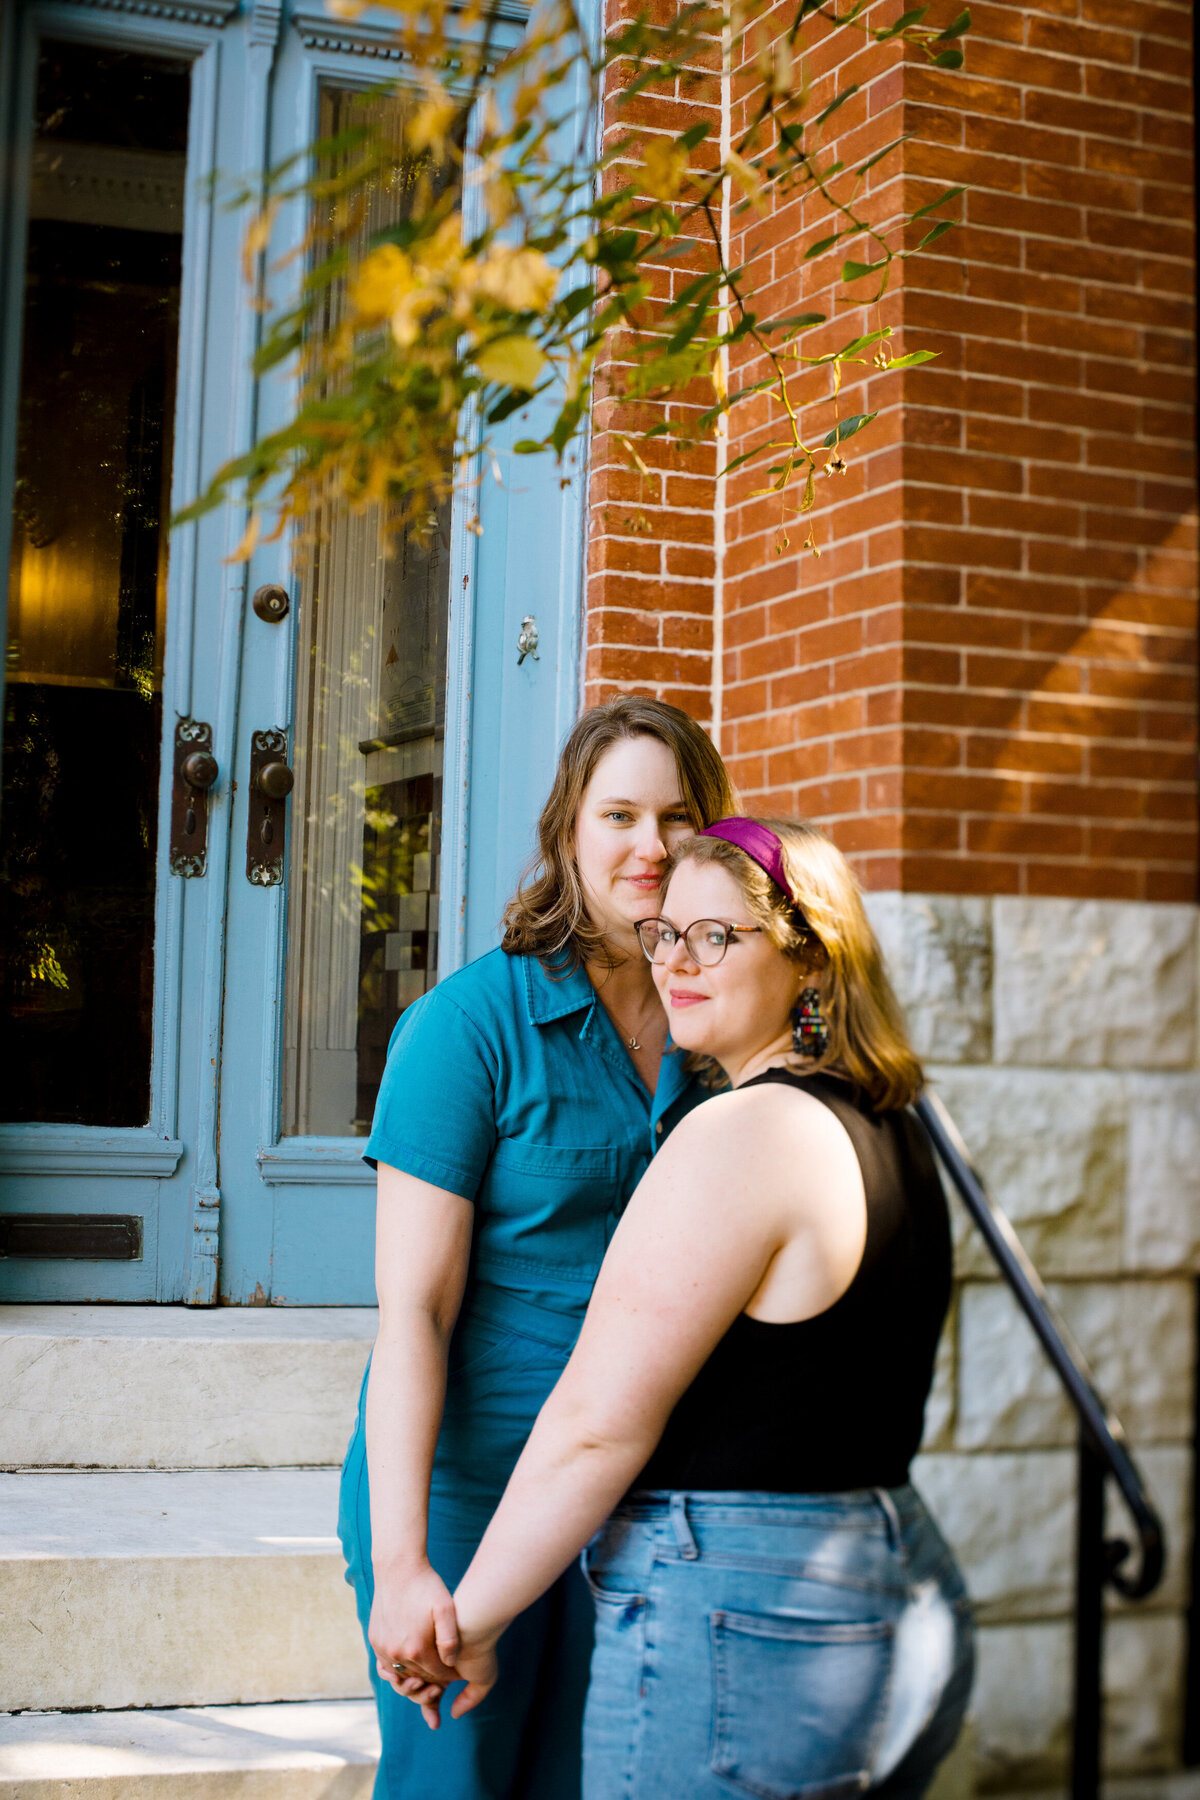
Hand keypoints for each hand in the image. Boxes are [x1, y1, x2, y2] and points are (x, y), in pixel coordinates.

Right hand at [368, 1561, 460, 1720]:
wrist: (398, 1567)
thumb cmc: (426, 1585)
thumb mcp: (446, 1608)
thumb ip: (450, 1639)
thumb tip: (450, 1663)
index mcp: (416, 1649)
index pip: (437, 1676)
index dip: (450, 1676)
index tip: (460, 1673)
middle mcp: (396, 1653)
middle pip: (419, 1677)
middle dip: (434, 1679)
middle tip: (447, 1674)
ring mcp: (382, 1648)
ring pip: (401, 1674)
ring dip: (415, 1676)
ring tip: (430, 1669)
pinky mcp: (375, 1640)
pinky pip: (386, 1665)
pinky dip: (399, 1669)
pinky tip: (410, 1664)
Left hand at [393, 1623, 501, 1729]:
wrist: (474, 1622)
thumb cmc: (481, 1650)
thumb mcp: (483, 1679)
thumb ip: (470, 1698)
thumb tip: (452, 1715)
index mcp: (442, 1670)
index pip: (429, 1695)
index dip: (430, 1709)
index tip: (435, 1724)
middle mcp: (430, 1663)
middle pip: (417, 1692)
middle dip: (423, 1700)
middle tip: (437, 1694)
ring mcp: (420, 1655)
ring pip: (409, 1684)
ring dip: (417, 1693)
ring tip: (434, 1688)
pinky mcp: (410, 1646)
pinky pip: (400, 1670)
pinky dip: (405, 1680)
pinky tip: (419, 1682)